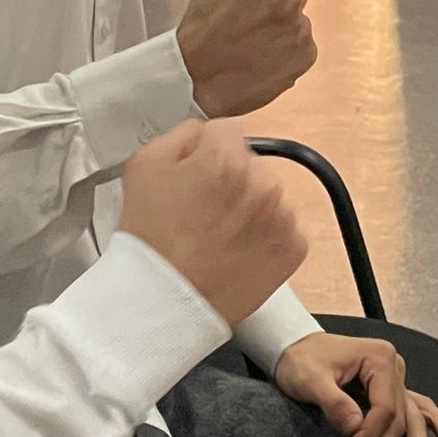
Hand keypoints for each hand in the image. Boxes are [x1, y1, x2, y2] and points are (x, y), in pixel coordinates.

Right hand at [119, 121, 306, 325]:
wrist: (164, 303)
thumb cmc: (150, 239)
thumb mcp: (144, 165)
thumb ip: (181, 134)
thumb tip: (204, 133)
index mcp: (226, 156)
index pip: (226, 133)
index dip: (206, 154)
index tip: (196, 178)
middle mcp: (263, 182)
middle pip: (251, 165)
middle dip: (231, 181)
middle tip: (202, 213)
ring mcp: (283, 217)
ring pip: (268, 197)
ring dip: (250, 210)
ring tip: (217, 237)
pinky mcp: (294, 248)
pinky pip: (283, 230)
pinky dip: (265, 238)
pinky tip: (236, 252)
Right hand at [177, 0, 315, 117]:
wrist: (195, 78)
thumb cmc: (200, 26)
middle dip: (278, 5)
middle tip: (252, 23)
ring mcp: (301, 26)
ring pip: (298, 23)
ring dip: (282, 31)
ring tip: (252, 46)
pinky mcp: (307, 54)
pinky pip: (301, 49)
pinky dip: (287, 54)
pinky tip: (262, 60)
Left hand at [273, 331, 437, 436]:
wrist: (294, 345)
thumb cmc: (300, 360)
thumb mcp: (310, 380)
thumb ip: (334, 402)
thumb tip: (355, 429)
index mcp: (379, 359)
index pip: (385, 408)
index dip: (369, 436)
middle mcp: (395, 367)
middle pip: (399, 418)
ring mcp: (396, 377)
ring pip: (412, 417)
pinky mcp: (390, 388)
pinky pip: (414, 407)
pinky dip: (429, 422)